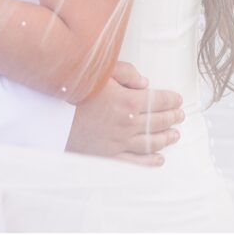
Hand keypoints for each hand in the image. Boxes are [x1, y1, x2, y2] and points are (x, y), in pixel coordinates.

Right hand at [66, 61, 183, 166]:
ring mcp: (120, 142)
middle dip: (172, 117)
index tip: (178, 99)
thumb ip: (126, 73)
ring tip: (175, 135)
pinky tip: (159, 160)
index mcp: (128, 101)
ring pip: (151, 142)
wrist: (52, 116)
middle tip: (181, 115)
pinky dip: (150, 162)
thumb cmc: (75, 89)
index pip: (158, 101)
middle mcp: (128, 124)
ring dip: (166, 138)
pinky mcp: (109, 156)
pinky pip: (135, 163)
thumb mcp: (100, 71)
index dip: (171, 100)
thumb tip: (146, 83)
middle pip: (157, 121)